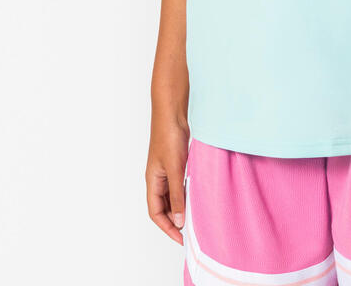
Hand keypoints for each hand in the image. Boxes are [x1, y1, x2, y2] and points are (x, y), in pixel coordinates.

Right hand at [146, 111, 190, 244]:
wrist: (173, 112)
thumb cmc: (168, 136)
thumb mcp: (175, 168)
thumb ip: (177, 194)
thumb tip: (179, 220)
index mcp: (152, 181)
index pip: (156, 213)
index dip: (167, 227)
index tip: (181, 239)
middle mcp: (158, 178)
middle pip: (164, 207)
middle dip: (175, 220)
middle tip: (192, 230)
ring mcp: (167, 170)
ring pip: (173, 196)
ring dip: (182, 206)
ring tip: (196, 215)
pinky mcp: (176, 163)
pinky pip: (179, 184)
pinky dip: (187, 192)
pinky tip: (197, 194)